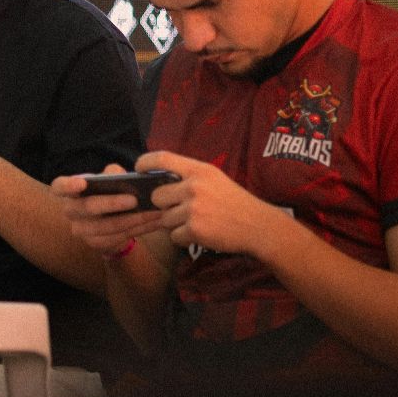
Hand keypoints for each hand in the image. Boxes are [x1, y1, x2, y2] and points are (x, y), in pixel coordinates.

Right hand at [53, 165, 173, 257]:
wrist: (110, 222)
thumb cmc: (109, 194)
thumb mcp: (109, 181)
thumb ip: (113, 174)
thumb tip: (120, 175)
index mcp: (71, 192)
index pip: (60, 187)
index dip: (68, 185)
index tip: (82, 183)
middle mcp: (71, 211)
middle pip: (88, 207)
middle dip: (112, 203)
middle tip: (135, 200)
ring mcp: (82, 230)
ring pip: (107, 226)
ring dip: (133, 219)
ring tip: (154, 212)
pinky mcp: (96, 244)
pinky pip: (119, 237)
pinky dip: (140, 229)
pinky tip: (155, 222)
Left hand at [139, 150, 291, 257]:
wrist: (259, 226)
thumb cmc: (234, 203)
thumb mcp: (215, 179)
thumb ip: (188, 178)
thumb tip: (156, 182)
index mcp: (199, 170)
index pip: (162, 158)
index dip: (144, 163)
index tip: (138, 169)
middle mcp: (194, 187)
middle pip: (157, 196)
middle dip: (165, 206)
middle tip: (182, 210)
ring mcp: (194, 208)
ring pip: (165, 219)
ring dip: (176, 224)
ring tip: (198, 222)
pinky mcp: (194, 229)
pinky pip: (174, 236)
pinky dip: (184, 238)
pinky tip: (201, 233)